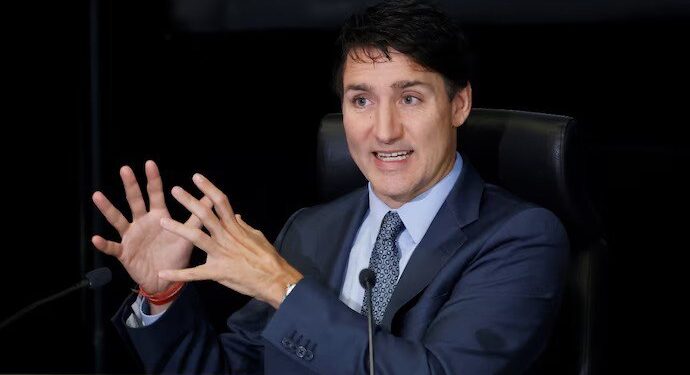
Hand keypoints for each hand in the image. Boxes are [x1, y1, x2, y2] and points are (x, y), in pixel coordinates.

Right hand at [91, 160, 211, 294]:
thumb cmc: (176, 255)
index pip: (155, 194)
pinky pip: (112, 247)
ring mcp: (132, 236)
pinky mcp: (125, 252)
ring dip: (108, 208)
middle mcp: (142, 223)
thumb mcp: (188, 235)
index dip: (153, 179)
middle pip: (135, 201)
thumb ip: (197, 217)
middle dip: (130, 185)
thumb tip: (211, 198)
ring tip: (97, 196)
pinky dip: (104, 244)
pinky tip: (96, 238)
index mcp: (158, 217)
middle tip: (125, 169)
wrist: (167, 281)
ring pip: (117, 220)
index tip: (149, 163)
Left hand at [157, 173, 302, 308]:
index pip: (221, 202)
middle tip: (175, 190)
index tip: (196, 177)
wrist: (274, 279)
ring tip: (162, 221)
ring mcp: (221, 253)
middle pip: (206, 215)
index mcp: (235, 227)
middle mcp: (226, 237)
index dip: (208, 188)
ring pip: (197, 238)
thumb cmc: (268, 258)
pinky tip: (163, 273)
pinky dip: (179, 274)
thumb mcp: (257, 236)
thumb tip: (236, 215)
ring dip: (178, 229)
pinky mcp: (218, 271)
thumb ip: (243, 226)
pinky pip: (195, 273)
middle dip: (190, 201)